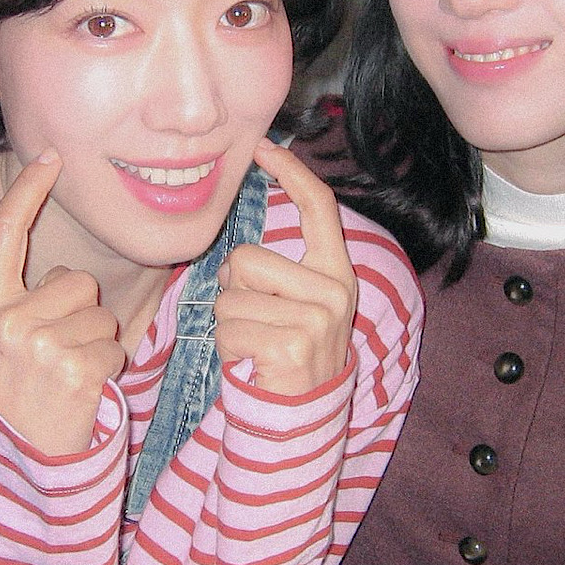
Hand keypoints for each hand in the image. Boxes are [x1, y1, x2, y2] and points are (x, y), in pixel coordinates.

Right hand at [0, 150, 124, 455]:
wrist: (19, 461)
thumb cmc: (16, 395)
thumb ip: (22, 300)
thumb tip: (67, 274)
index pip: (5, 234)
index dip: (30, 192)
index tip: (52, 158)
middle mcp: (6, 320)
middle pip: (76, 281)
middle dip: (80, 312)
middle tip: (56, 354)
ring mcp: (38, 345)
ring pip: (100, 314)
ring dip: (96, 343)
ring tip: (66, 374)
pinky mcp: (72, 369)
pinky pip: (114, 346)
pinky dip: (107, 368)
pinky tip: (81, 391)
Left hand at [212, 139, 358, 396]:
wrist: (300, 418)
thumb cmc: (286, 355)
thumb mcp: (294, 307)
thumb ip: (277, 273)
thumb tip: (236, 256)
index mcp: (336, 273)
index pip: (319, 208)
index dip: (291, 173)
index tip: (263, 145)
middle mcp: (334, 291)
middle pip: (246, 258)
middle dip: (232, 290)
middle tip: (255, 322)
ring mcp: (316, 317)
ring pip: (230, 296)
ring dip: (229, 325)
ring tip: (256, 346)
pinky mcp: (292, 342)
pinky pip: (228, 328)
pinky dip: (228, 348)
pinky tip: (252, 363)